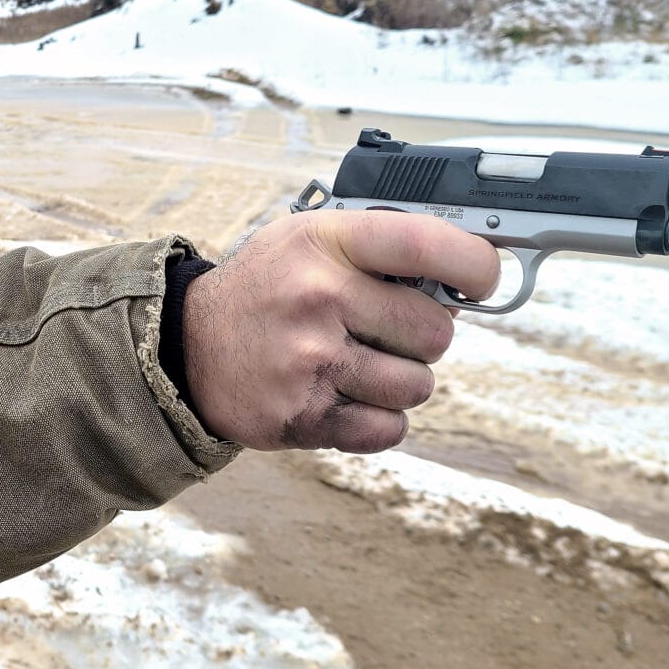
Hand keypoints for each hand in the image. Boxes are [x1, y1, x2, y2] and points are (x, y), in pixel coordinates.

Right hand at [182, 210, 499, 453]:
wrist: (186, 346)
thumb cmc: (265, 288)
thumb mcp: (309, 239)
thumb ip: (380, 247)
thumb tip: (466, 276)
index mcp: (325, 242)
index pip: (428, 245)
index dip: (475, 265)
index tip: (482, 279)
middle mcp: (319, 297)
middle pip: (435, 331)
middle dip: (424, 335)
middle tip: (386, 330)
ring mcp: (311, 361)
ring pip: (417, 385)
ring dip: (401, 381)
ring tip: (359, 363)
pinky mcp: (304, 416)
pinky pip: (388, 429)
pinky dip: (379, 419)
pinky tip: (347, 396)